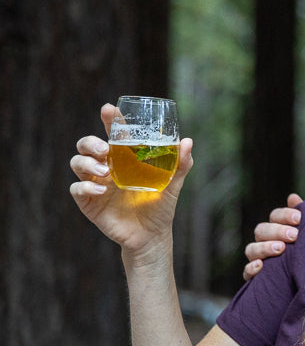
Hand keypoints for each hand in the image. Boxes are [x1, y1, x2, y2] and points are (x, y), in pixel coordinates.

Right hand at [69, 103, 193, 255]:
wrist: (152, 235)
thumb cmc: (161, 206)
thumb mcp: (173, 184)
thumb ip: (181, 164)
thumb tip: (187, 141)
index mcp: (124, 158)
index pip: (113, 134)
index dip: (109, 120)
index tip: (109, 109)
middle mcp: (106, 167)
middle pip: (86, 145)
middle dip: (90, 142)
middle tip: (105, 149)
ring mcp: (96, 183)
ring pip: (77, 162)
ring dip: (87, 162)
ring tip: (105, 170)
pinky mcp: (89, 202)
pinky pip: (77, 189)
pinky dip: (86, 186)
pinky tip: (103, 190)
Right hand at [242, 192, 303, 280]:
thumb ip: (302, 216)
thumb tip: (292, 197)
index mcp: (277, 228)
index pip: (275, 216)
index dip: (285, 215)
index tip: (299, 218)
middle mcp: (264, 241)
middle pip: (261, 230)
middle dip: (277, 231)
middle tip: (294, 236)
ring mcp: (258, 258)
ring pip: (251, 249)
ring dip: (265, 247)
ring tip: (280, 248)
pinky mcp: (255, 277)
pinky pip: (246, 271)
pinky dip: (251, 268)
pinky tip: (260, 266)